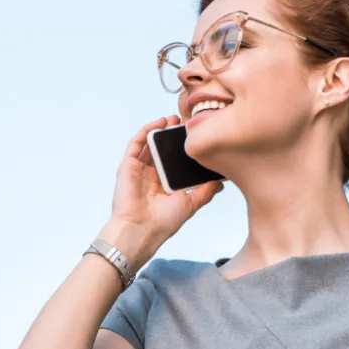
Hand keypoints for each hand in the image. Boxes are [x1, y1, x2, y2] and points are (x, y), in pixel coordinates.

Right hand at [102, 116, 222, 264]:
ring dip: (160, 129)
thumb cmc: (164, 222)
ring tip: (174, 119)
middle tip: (186, 123)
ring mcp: (138, 170)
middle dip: (173, 135)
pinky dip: (146, 131)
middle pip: (162, 149)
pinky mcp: (127, 166)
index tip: (195, 137)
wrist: (142, 230)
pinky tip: (159, 123)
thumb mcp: (190, 204)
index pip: (174, 161)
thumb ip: (205, 192)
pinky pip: (135, 144)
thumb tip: (221, 183)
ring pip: (149, 143)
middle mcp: (151, 175)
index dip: (183, 148)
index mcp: (164, 184)